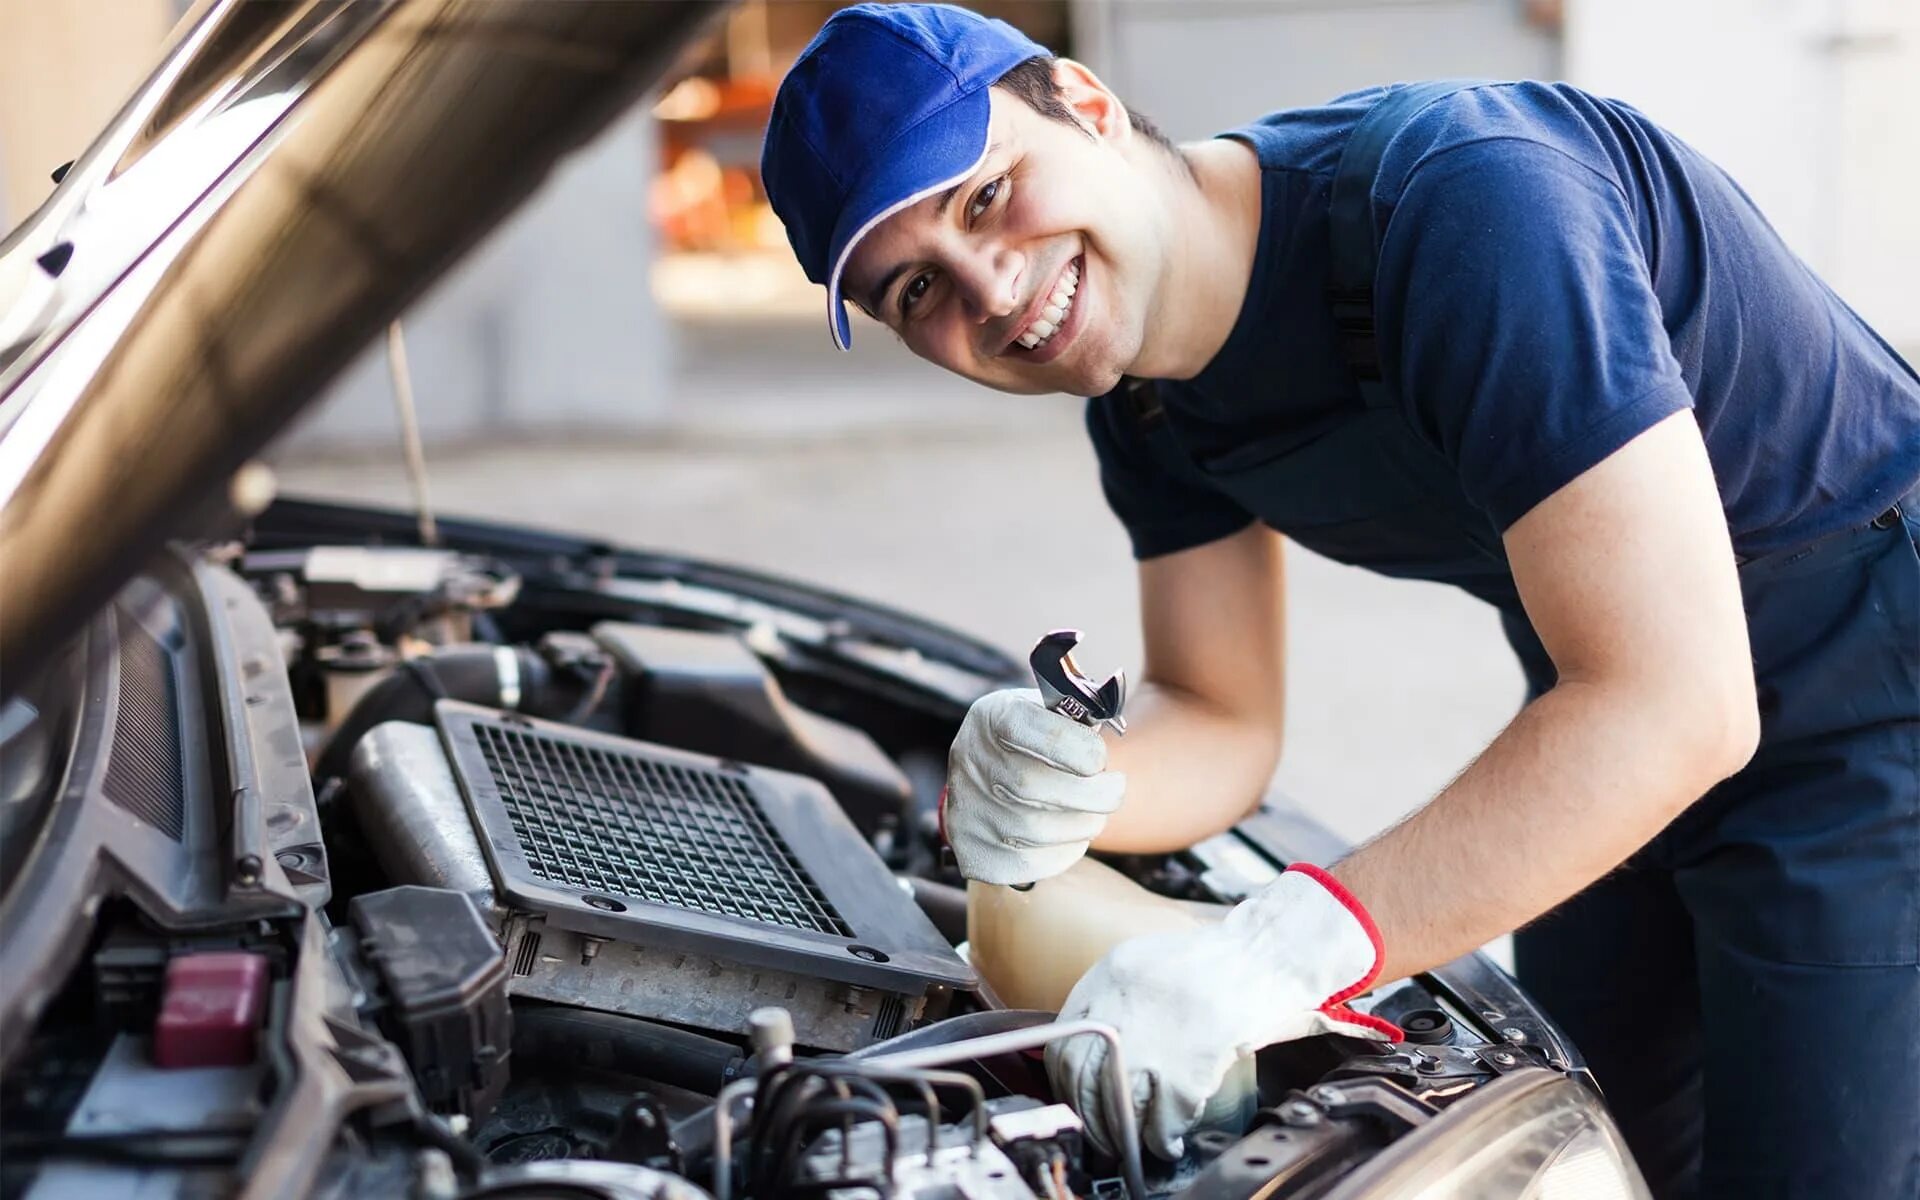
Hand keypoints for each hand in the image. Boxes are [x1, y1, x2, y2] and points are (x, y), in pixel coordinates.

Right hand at [943, 688, 1125, 884]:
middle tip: (1115, 790)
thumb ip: (1077, 717)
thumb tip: (1106, 729)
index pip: (1026, 727)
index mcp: (992, 717)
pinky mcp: (973, 851)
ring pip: (1036, 830)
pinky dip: (1063, 852)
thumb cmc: (1035, 741)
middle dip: (1090, 794)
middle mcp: (971, 761)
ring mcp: (967, 809)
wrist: (989, 778)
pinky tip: (1069, 835)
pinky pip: (1030, 864)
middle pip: (1031, 786)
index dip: (1076, 746)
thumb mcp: (1049, 712)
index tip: (1099, 759)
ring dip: (1082, 824)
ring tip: (1095, 813)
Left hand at [1045, 864, 1401, 1159]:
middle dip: (1090, 1114)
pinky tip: (1169, 1141)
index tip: (1078, 1095)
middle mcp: (1121, 1007)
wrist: (1267, 954)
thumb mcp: (1149, 962)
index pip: (1064, 1039)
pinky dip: (1162, 1139)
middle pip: (1081, 1078)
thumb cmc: (1218, 960)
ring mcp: (1152, 1039)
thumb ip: (1118, 997)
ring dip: (1122, 1134)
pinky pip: (1161, 1120)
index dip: (1067, 1078)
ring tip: (1134, 1143)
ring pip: (1116, 1104)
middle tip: (1102, 1131)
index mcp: (1109, 976)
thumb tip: (1100, 1044)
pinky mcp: (1185, 1067)